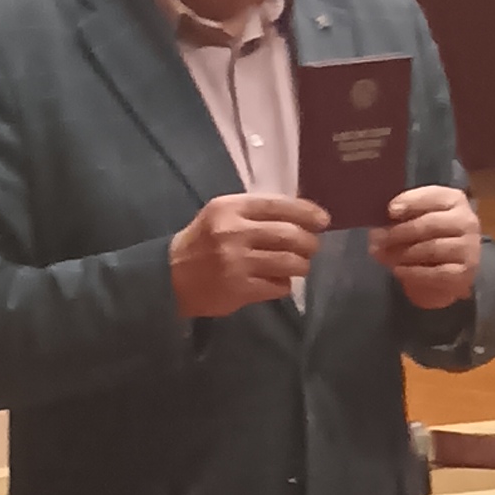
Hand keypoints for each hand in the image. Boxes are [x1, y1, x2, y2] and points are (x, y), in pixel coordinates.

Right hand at [171, 190, 326, 319]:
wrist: (171, 277)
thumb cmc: (202, 241)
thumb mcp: (222, 215)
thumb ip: (255, 212)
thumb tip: (302, 215)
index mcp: (229, 208)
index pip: (278, 205)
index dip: (306, 212)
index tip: (323, 220)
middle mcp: (234, 233)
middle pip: (289, 235)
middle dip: (309, 242)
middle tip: (312, 247)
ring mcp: (237, 263)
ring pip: (289, 262)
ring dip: (301, 265)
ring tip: (299, 265)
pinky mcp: (239, 289)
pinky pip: (278, 286)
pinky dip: (285, 284)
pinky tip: (279, 281)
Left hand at [377, 185, 483, 310]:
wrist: (445, 272)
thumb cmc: (426, 239)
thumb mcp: (414, 221)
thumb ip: (400, 218)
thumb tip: (378, 229)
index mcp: (454, 200)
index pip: (433, 196)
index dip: (411, 202)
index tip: (390, 210)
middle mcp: (466, 221)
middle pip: (430, 224)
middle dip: (399, 232)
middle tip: (377, 240)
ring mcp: (469, 247)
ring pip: (432, 248)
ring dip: (403, 253)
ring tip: (384, 256)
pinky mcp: (465, 272)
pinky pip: (436, 272)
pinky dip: (413, 272)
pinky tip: (398, 271)